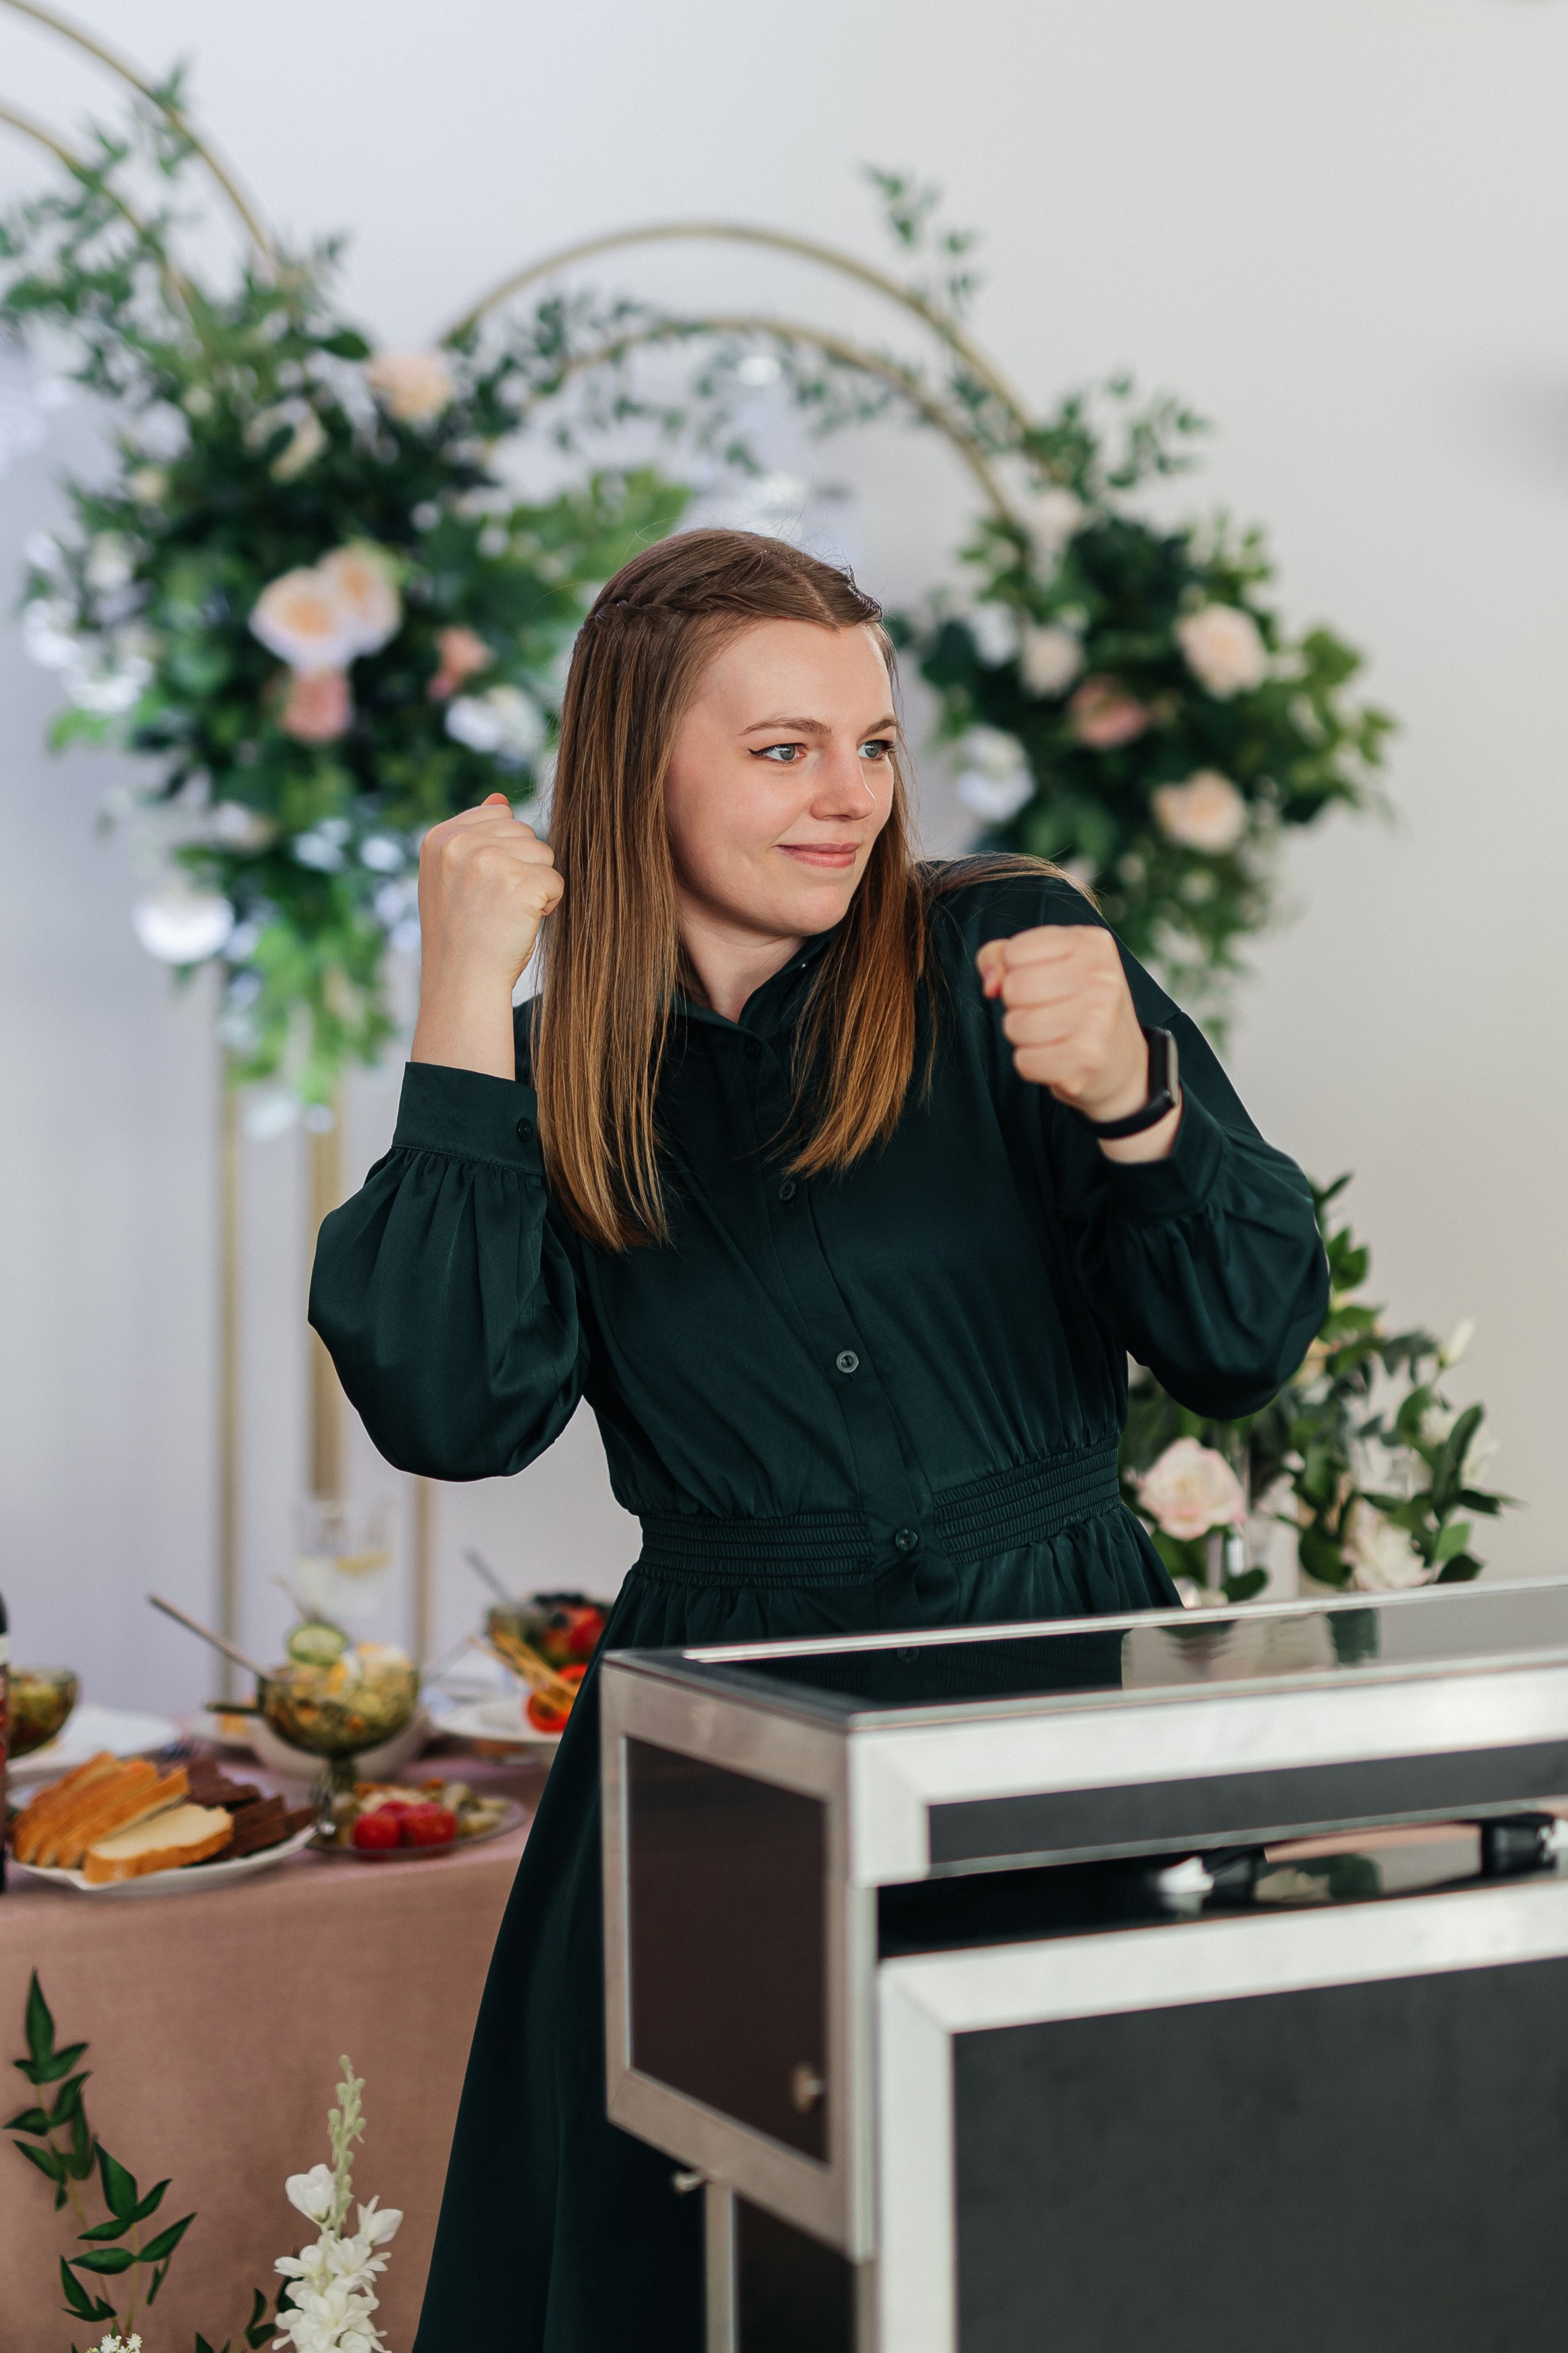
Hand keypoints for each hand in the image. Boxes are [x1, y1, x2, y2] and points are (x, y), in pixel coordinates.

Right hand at [411, 793, 562, 1079]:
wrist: (463, 983)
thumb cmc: (462, 936)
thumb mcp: (455, 879)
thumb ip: (475, 836)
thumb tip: (501, 797)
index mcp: (439, 838)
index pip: (498, 816)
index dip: (502, 855)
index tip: (481, 889)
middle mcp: (460, 843)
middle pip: (525, 833)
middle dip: (521, 868)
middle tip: (495, 907)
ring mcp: (489, 860)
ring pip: (544, 854)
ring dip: (536, 886)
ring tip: (506, 915)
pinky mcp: (519, 881)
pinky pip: (556, 880)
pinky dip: (548, 905)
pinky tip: (520, 923)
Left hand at [976, 924, 1179, 1161]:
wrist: (1121, 1062)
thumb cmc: (1074, 1005)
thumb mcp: (1047, 965)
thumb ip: (1001, 958)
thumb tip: (990, 985)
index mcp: (1091, 944)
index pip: (1015, 951)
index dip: (1015, 972)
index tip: (1042, 982)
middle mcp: (1102, 977)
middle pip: (1013, 988)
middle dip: (1017, 1006)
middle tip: (1047, 1013)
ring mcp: (1099, 1018)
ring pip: (1015, 1025)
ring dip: (1023, 1038)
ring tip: (1054, 1035)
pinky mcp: (1088, 1058)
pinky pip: (1024, 1062)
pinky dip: (1032, 1064)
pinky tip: (1058, 1058)